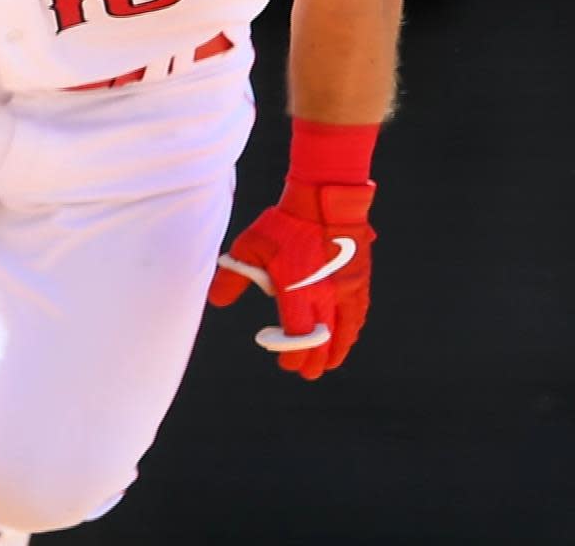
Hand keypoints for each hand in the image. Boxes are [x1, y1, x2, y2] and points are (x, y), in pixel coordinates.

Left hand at [207, 179, 375, 379]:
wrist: (324, 201)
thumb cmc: (284, 224)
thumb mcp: (249, 248)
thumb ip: (233, 276)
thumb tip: (216, 301)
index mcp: (298, 293)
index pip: (299, 337)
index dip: (294, 354)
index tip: (285, 362)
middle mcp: (325, 296)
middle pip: (323, 339)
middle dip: (314, 359)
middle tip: (307, 373)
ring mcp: (345, 289)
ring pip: (345, 329)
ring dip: (337, 349)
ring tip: (330, 363)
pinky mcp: (358, 279)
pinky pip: (358, 311)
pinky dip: (353, 328)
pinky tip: (350, 333)